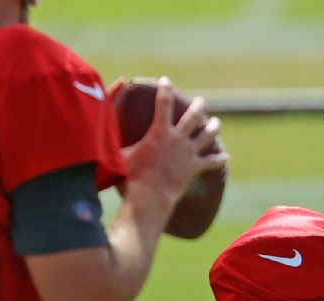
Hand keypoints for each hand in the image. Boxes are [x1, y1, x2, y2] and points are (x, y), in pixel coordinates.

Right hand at [121, 77, 228, 211]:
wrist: (149, 196)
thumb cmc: (131, 176)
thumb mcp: (118, 151)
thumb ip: (111, 135)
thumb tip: (97, 120)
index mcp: (159, 132)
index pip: (163, 103)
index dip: (164, 89)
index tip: (165, 80)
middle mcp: (177, 139)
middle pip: (192, 117)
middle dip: (198, 107)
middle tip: (201, 101)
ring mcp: (188, 153)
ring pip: (206, 136)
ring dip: (213, 127)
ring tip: (217, 122)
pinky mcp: (194, 168)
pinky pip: (211, 162)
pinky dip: (219, 159)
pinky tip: (226, 157)